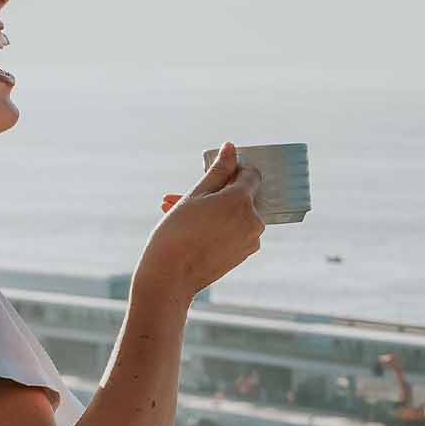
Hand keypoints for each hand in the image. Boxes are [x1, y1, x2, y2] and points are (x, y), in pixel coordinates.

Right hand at [138, 142, 263, 300]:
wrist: (170, 277)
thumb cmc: (177, 232)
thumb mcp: (195, 195)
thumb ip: (218, 171)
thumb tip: (231, 148)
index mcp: (242, 201)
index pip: (250, 174)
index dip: (232, 170)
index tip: (214, 174)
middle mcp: (254, 220)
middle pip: (239, 197)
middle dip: (213, 193)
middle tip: (178, 197)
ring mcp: (251, 239)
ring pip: (233, 215)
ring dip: (210, 210)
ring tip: (174, 211)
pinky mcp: (244, 254)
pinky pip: (233, 231)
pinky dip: (215, 226)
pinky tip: (188, 228)